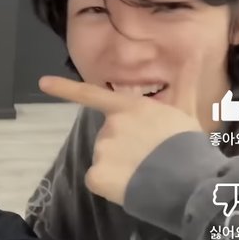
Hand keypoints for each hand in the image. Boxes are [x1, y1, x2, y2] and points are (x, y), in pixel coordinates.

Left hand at [39, 61, 201, 206]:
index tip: (42, 82)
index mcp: (129, 108)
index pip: (91, 95)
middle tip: (150, 158)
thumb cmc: (187, 144)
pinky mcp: (96, 176)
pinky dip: (109, 187)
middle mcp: (110, 126)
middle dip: (123, 147)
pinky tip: (130, 187)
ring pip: (104, 160)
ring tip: (145, 174)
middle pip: (108, 137)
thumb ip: (185, 83)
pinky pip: (97, 180)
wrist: (186, 178)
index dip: (66, 88)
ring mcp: (101, 150)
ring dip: (119, 168)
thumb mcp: (187, 111)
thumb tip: (196, 53)